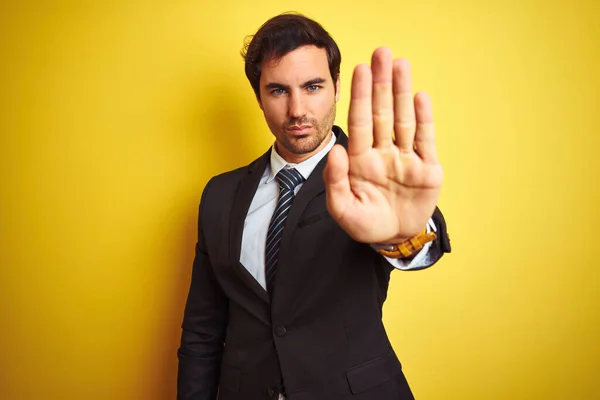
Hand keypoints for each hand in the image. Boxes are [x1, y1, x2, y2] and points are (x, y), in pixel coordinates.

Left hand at [324, 47, 442, 243]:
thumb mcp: (343, 209)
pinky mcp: (427, 168)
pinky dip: (423, 119)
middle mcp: (383, 153)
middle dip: (381, 84)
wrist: (393, 239)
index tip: (359, 69)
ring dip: (402, 92)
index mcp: (360, 160)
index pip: (360, 122)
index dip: (360, 96)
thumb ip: (335, 181)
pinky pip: (425, 140)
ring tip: (401, 64)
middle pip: (382, 112)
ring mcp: (405, 159)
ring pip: (404, 120)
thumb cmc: (365, 223)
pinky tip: (420, 96)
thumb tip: (335, 149)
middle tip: (381, 52)